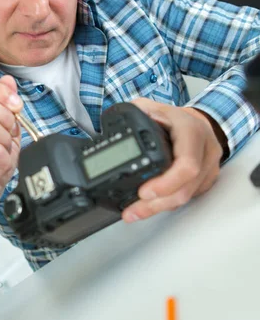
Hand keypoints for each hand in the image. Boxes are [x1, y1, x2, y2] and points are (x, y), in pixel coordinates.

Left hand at [121, 98, 223, 222]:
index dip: (167, 182)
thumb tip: (111, 124)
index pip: (187, 163)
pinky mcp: (206, 180)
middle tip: (134, 209)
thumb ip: (134, 113)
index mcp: (192, 131)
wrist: (198, 122)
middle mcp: (205, 151)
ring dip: (159, 208)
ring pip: (186, 197)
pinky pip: (188, 198)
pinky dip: (167, 204)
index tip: (144, 191)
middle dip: (157, 203)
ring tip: (135, 212)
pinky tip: (150, 206)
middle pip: (185, 188)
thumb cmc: (174, 117)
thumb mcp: (152, 107)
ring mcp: (209, 168)